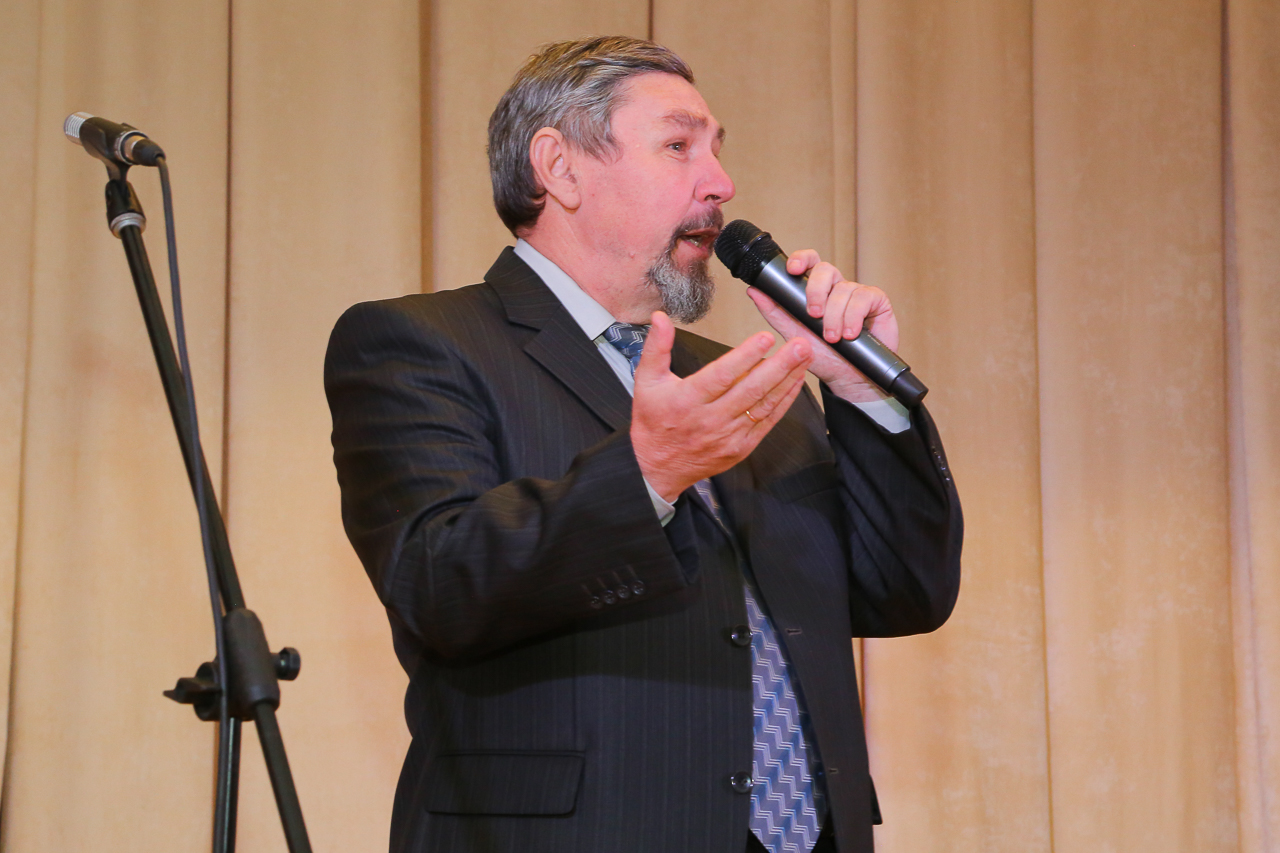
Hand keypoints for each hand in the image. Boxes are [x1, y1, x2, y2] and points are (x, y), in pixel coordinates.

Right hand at [631, 311, 812, 502]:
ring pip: (763, 405)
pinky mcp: (741, 448)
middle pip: (750, 390)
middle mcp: (710, 420)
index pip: (721, 376)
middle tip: (799, 345)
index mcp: (687, 401)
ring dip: (787, 380)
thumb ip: (656, 348)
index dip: (744, 357)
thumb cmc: (654, 422)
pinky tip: (796, 382)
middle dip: (779, 366)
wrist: (657, 468)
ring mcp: (729, 436)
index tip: (765, 338)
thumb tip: (661, 318)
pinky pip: (768, 422)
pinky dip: (784, 401)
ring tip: (804, 358)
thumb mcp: (646, 382)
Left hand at [747, 250, 899, 402]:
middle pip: (826, 269)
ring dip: (835, 316)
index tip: (793, 269)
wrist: (849, 379)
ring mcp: (857, 293)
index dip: (801, 259)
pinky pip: (863, 297)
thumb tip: (754, 291)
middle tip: (813, 315)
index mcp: (816, 290)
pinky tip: (851, 334)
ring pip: (843, 288)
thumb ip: (775, 313)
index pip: (809, 262)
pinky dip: (854, 317)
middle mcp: (836, 288)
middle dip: (816, 291)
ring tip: (834, 338)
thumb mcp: (795, 335)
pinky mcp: (876, 301)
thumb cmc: (824, 357)